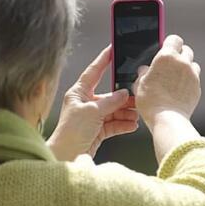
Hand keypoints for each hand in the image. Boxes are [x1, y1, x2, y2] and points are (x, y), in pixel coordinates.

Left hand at [47, 45, 139, 160]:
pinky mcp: (98, 130)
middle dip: (124, 98)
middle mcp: (86, 103)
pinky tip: (132, 125)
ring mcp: (92, 117)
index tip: (114, 49)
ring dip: (126, 113)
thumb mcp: (92, 112)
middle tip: (138, 96)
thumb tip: (124, 93)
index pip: (94, 72)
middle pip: (110, 95)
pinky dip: (124, 125)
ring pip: (114, 110)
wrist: (66, 156)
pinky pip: (114, 124)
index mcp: (79, 93)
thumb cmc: (70, 132)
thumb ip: (110, 102)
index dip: (104, 60)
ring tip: (136, 115)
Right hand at [134, 34, 201, 123]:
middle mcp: (183, 62)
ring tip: (175, 78)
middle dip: (179, 54)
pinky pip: (194, 79)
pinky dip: (189, 81)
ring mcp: (192, 75)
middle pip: (186, 50)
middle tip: (170, 64)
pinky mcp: (197, 88)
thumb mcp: (140, 84)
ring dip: (186, 67)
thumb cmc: (151, 101)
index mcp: (167, 57)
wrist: (168, 119)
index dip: (170, 43)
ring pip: (193, 64)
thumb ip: (144, 73)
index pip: (174, 39)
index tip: (165, 49)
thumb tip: (145, 70)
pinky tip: (179, 90)